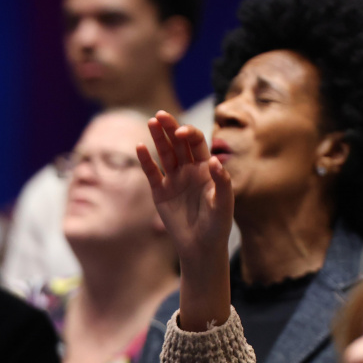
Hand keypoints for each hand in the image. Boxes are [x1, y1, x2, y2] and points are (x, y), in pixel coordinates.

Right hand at [137, 111, 233, 263]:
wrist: (200, 247)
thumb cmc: (217, 226)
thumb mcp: (224, 204)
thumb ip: (222, 182)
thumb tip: (214, 159)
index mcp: (206, 169)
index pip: (196, 143)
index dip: (189, 134)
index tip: (180, 132)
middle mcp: (189, 170)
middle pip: (178, 144)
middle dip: (170, 128)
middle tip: (160, 115)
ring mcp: (174, 180)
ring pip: (164, 154)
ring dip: (157, 138)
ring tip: (150, 122)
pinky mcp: (160, 192)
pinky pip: (151, 173)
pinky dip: (145, 161)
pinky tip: (139, 147)